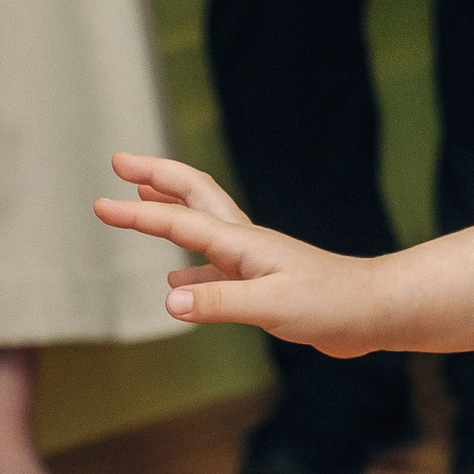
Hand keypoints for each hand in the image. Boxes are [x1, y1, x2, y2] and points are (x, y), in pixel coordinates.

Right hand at [95, 154, 383, 351]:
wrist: (374, 312)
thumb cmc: (333, 304)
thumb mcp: (274, 306)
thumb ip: (221, 302)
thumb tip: (169, 299)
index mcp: (242, 243)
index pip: (179, 220)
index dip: (137, 213)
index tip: (99, 204)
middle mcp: (244, 244)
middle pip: (192, 195)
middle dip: (155, 176)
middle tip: (118, 162)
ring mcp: (254, 262)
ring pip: (202, 226)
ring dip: (168, 210)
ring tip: (140, 199)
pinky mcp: (263, 285)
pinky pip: (214, 268)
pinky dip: (189, 268)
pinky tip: (176, 281)